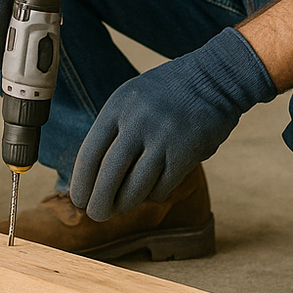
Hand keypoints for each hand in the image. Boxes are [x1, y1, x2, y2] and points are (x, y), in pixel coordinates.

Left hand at [71, 28, 275, 220]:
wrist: (213, 77)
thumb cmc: (166, 92)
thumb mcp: (131, 98)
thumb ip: (114, 129)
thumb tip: (94, 173)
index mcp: (117, 107)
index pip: (89, 154)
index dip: (81, 182)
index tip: (78, 199)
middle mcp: (137, 122)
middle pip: (108, 176)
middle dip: (99, 202)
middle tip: (96, 215)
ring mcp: (163, 138)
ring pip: (135, 187)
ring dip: (125, 204)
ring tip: (120, 208)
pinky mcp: (187, 152)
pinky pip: (162, 187)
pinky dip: (153, 195)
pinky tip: (149, 193)